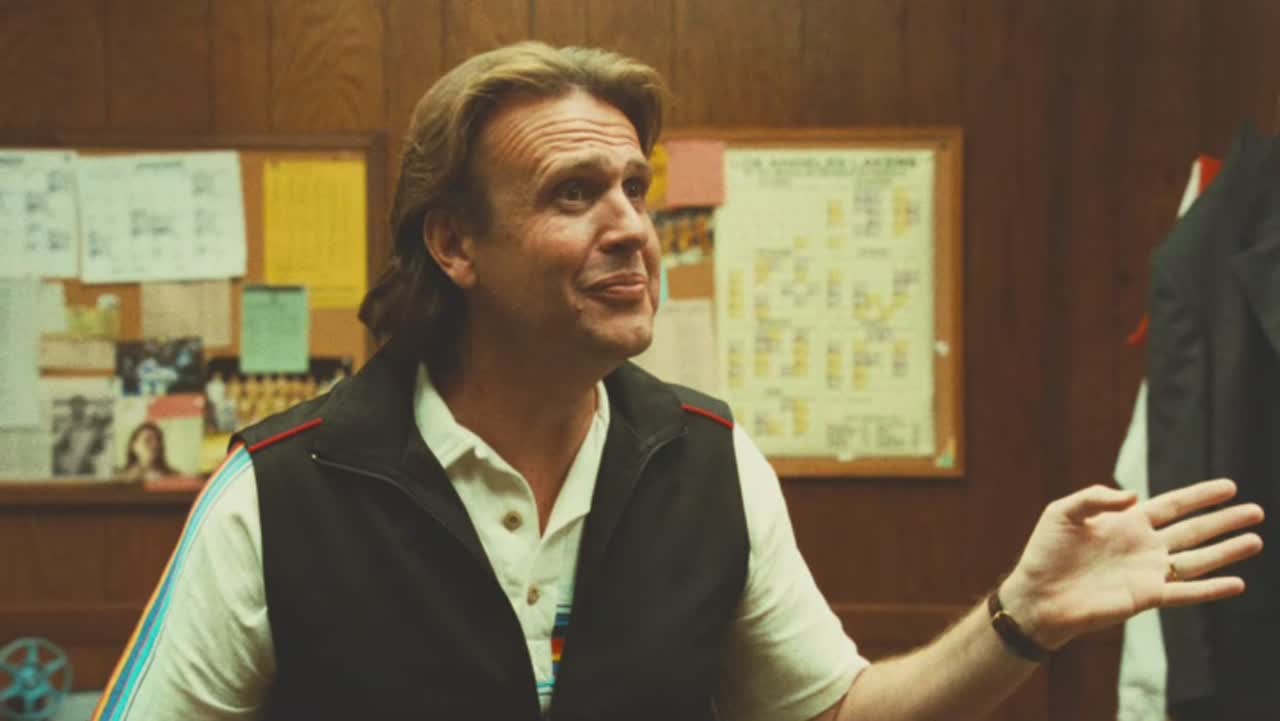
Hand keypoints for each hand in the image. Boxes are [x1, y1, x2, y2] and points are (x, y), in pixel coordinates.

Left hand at [999, 479, 1262, 649]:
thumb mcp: (1063, 512)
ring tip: (1256, 540)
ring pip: (1197, 560)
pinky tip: (1237, 584)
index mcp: (1126, 523)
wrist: (1036, 595)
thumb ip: (1097, 497)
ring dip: (1227, 552)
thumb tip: (1135, 494)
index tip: (1229, 487)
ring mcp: (1147, 572)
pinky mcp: (1145, 597)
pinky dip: (1211, 589)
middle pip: (1193, 530)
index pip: (1172, 505)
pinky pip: (1185, 593)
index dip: (1200, 496)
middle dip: (1224, 521)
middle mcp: (1143, 547)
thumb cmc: (1045, 553)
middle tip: (1256, 511)